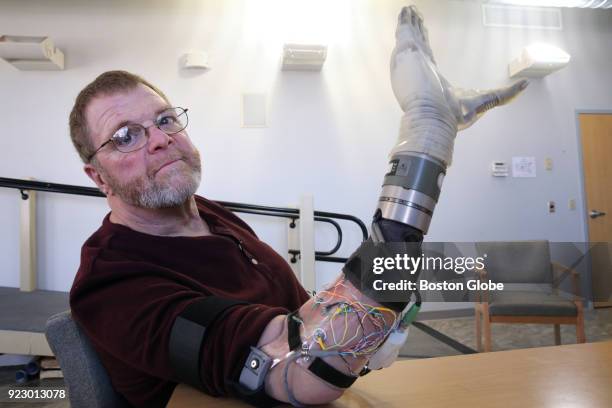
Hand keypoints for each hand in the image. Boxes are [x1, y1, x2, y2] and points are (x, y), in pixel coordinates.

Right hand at [389, 5, 527, 164]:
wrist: (434, 118)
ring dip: (411, 23)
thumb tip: (524, 86)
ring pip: (411, 36)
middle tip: (415, 17)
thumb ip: (504, 94)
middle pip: (419, 44)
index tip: (426, 37)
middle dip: (417, 31)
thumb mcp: (485, 100)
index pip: (428, 58)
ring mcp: (412, 61)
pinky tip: (406, 10)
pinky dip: (404, 22)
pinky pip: (405, 32)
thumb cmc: (453, 115)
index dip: (427, 47)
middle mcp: (421, 68)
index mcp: (432, 79)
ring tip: (410, 10)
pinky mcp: (407, 54)